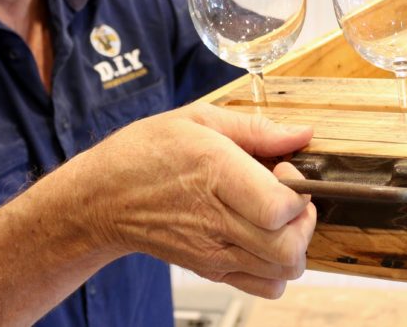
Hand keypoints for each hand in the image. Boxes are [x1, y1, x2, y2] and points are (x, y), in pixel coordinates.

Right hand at [81, 103, 315, 297]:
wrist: (101, 198)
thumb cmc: (147, 152)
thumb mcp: (198, 119)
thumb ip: (256, 128)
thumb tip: (302, 134)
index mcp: (215, 173)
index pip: (279, 208)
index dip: (298, 192)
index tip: (286, 172)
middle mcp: (215, 220)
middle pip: (288, 247)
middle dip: (304, 220)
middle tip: (291, 198)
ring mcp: (213, 252)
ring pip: (284, 271)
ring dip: (294, 243)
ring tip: (277, 218)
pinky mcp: (211, 270)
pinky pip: (266, 287)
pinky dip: (277, 268)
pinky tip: (264, 238)